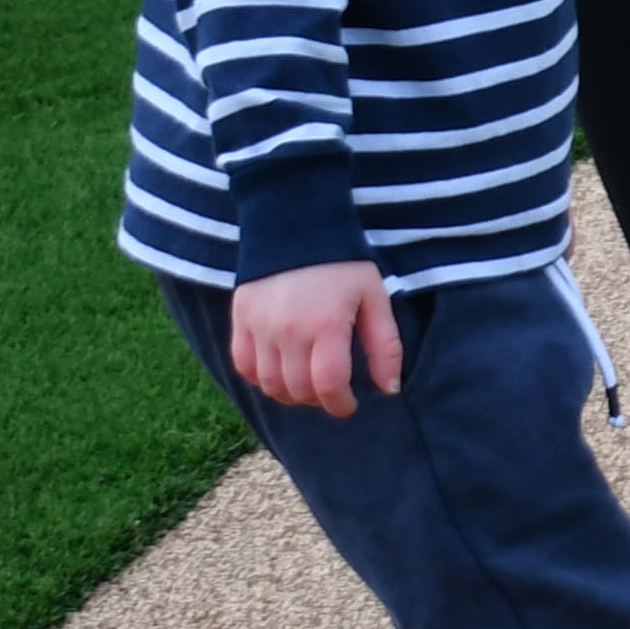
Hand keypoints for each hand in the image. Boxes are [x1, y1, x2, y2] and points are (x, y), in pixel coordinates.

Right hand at [232, 260, 401, 414]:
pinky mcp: (240, 318)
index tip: (349, 404)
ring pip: (270, 384)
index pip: (328, 386)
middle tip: (331, 391)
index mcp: (325, 325)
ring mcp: (258, 325)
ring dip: (291, 394)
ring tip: (307, 385)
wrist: (296, 223)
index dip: (340, 404)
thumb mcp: (375, 298)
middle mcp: (288, 330)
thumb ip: (385, 346)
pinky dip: (261, 378)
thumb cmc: (343, 265)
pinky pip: (244, 366)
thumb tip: (389, 390)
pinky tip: (280, 372)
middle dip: (319, 400)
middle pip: (299, 390)